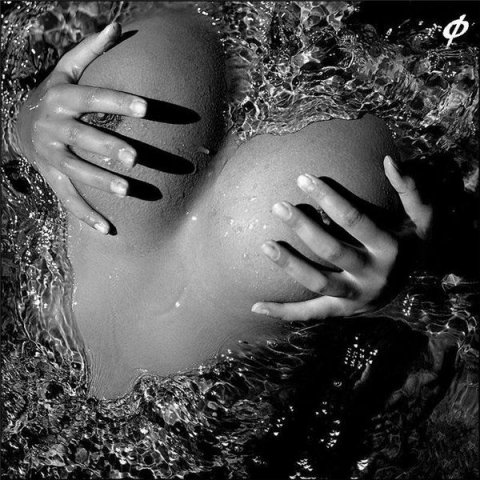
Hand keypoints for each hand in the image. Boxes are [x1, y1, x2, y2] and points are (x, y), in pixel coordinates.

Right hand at [15, 23, 146, 233]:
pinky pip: (68, 198)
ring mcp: (51, 155)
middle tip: (135, 157)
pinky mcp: (51, 176)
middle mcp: (54, 127)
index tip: (148, 106)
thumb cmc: (52, 94)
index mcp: (62, 98)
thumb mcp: (66, 71)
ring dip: (100, 181)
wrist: (16, 122)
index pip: (93, 98)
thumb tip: (119, 25)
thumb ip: (91, 51)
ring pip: (76, 170)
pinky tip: (108, 229)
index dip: (119, 101)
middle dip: (108, 148)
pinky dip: (86, 214)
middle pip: (83, 138)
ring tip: (126, 190)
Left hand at [251, 156, 432, 320]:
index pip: (353, 219)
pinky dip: (285, 312)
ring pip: (318, 283)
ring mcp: (356, 297)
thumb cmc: (412, 239)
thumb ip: (410, 188)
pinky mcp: (343, 311)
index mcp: (389, 248)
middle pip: (331, 251)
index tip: (302, 178)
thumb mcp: (423, 214)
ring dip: (290, 265)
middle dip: (303, 228)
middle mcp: (372, 275)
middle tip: (278, 206)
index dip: (327, 198)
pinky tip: (257, 306)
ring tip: (265, 244)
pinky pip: (311, 314)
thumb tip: (390, 160)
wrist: (416, 282)